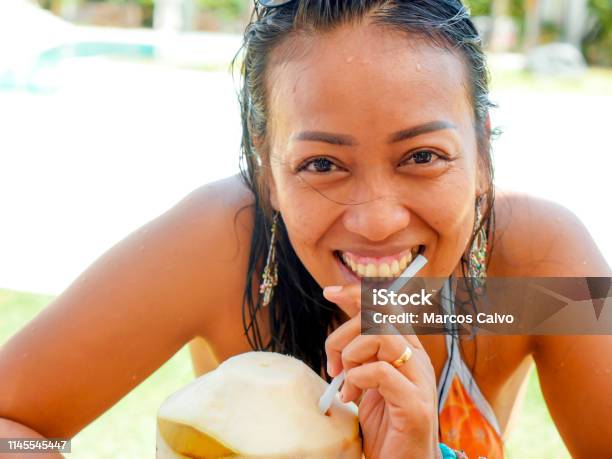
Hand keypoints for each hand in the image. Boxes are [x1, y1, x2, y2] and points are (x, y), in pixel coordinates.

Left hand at [324, 284, 439, 458]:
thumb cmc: (386, 427)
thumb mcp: (367, 383)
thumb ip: (361, 357)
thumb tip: (339, 334)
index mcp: (408, 352)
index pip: (386, 306)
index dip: (357, 294)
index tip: (329, 292)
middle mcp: (418, 360)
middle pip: (380, 315)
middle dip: (344, 333)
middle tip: (333, 365)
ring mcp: (420, 382)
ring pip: (383, 336)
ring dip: (352, 356)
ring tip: (345, 382)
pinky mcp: (415, 406)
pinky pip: (380, 372)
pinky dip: (356, 380)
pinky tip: (352, 397)